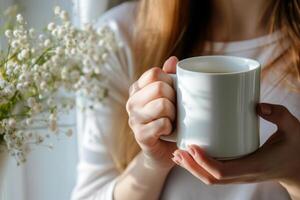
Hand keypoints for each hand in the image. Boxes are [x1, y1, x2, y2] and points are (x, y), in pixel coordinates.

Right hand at [126, 56, 177, 169]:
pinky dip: (171, 127)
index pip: (154, 73)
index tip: (172, 92)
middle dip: (174, 98)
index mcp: (137, 89)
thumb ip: (171, 77)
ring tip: (171, 119)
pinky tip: (168, 131)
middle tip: (174, 109)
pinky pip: (162, 124)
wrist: (163, 150)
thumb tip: (173, 59)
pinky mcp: (140, 135)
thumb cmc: (169, 119)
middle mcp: (132, 102)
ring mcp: (134, 119)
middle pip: (160, 87)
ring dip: (173, 114)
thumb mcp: (171, 96)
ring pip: (162, 105)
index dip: (170, 81)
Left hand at [172, 103, 299, 198]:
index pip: (222, 172)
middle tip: (177, 150)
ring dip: (192, 168)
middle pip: (210, 178)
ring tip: (177, 154)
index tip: (191, 146)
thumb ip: (279, 114)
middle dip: (191, 166)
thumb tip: (258, 104)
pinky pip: (214, 175)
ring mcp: (239, 176)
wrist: (299, 167)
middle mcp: (243, 175)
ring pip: (210, 179)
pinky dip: (199, 167)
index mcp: (254, 166)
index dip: (204, 162)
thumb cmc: (296, 148)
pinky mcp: (237, 172)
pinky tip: (190, 156)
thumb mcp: (293, 128)